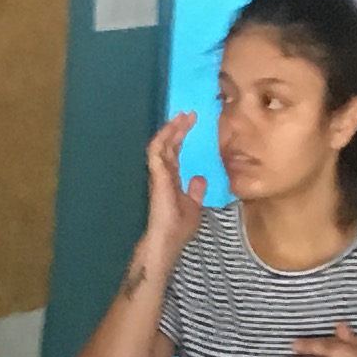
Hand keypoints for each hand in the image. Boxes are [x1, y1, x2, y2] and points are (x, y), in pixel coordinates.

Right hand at [143, 112, 207, 264]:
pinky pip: (156, 152)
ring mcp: (158, 175)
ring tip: (182, 116)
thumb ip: (195, 192)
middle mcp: (162, 174)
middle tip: (188, 113)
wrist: (165, 244)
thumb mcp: (193, 208)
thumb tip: (200, 178)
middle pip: (167, 145)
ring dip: (170, 129)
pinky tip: (172, 128)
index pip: (174, 152)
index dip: (181, 136)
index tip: (191, 121)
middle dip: (177, 128)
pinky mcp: (156, 177)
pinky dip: (163, 138)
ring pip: (160, 144)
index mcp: (170, 180)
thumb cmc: (176, 230)